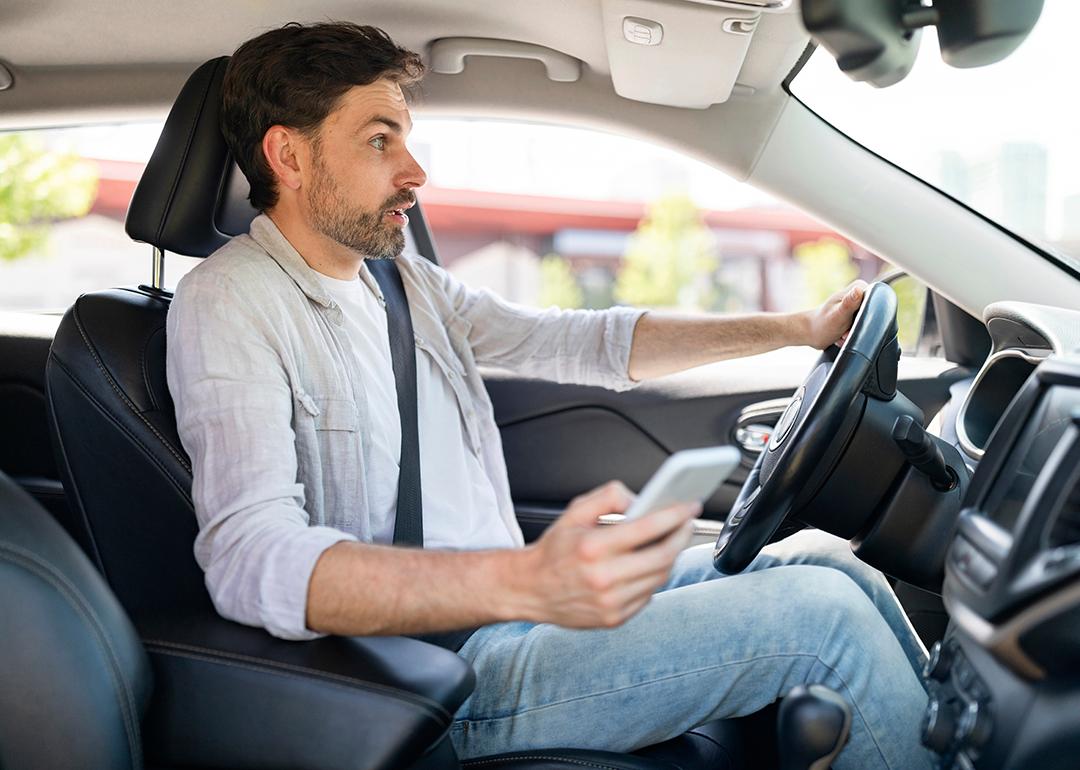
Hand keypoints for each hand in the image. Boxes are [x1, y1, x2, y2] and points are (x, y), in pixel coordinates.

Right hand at [521, 481, 697, 628]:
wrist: (530, 588)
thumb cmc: (554, 550)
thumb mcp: (574, 512)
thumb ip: (608, 496)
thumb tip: (641, 500)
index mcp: (592, 547)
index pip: (648, 528)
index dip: (675, 515)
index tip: (689, 506)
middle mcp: (603, 578)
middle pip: (663, 556)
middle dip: (682, 536)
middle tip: (687, 523)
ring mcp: (610, 602)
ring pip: (659, 577)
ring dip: (671, 557)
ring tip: (671, 541)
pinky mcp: (614, 618)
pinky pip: (648, 595)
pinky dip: (653, 577)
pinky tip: (648, 565)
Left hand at [800, 280, 866, 349]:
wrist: (810, 334)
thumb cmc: (822, 324)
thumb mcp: (838, 315)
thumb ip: (849, 303)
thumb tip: (859, 289)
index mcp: (858, 287)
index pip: (876, 299)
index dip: (867, 315)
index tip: (853, 321)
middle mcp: (859, 294)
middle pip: (872, 313)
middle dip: (860, 327)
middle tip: (845, 331)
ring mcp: (857, 306)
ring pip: (867, 323)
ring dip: (855, 332)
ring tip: (842, 334)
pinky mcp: (855, 316)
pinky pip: (861, 328)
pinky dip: (852, 334)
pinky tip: (842, 335)